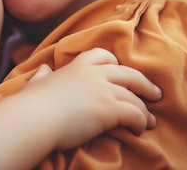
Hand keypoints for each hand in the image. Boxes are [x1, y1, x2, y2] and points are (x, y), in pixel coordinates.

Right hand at [27, 47, 160, 150]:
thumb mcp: (36, 82)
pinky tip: (139, 130)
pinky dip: (141, 122)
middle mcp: (93, 74)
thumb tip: (44, 69)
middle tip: (154, 94)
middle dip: (144, 84)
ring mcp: (103, 90)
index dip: (115, 63)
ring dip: (145, 110)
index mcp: (77, 66)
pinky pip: (135, 114)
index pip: (102, 55)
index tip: (121, 72)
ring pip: (135, 97)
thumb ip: (43, 74)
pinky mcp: (109, 109)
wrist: (34, 117)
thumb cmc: (32, 103)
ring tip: (151, 121)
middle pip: (128, 74)